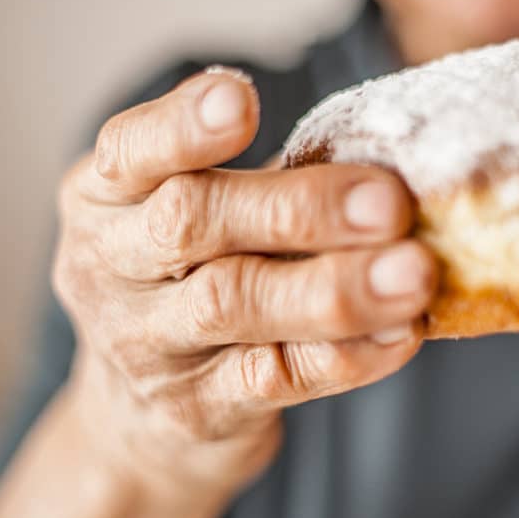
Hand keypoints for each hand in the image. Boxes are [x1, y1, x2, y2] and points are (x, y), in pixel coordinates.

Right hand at [53, 67, 436, 495]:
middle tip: (388, 203)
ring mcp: (147, 345)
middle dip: (298, 208)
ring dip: (334, 288)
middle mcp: (110, 268)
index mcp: (105, 198)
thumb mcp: (198, 218)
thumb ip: (264, 186)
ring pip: (235, 304)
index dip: (182, 126)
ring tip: (413, 273)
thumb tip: (391, 163)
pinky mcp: (197, 408)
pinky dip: (346, 353)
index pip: (130, 151)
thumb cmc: (192, 280)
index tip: (242, 100)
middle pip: (191, 222)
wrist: (138, 417)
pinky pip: (276, 377)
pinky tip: (399, 332)